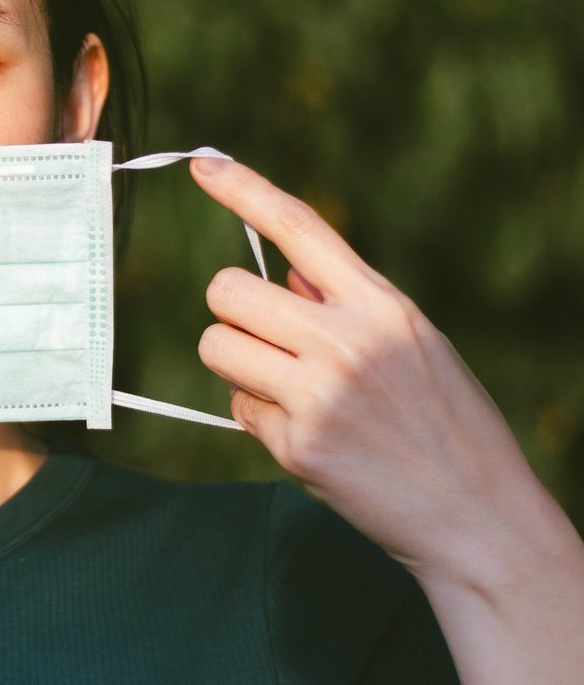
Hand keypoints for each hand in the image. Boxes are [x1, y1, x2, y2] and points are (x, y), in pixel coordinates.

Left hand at [190, 155, 540, 585]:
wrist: (482, 520)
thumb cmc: (445, 426)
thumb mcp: (413, 346)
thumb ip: (344, 307)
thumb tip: (279, 280)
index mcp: (382, 304)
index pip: (298, 226)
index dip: (242, 189)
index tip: (201, 164)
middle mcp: (348, 339)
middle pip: (228, 290)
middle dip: (234, 315)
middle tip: (270, 345)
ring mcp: (319, 394)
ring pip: (215, 346)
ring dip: (236, 365)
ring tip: (288, 392)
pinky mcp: (297, 445)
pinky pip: (236, 409)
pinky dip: (259, 420)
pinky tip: (311, 440)